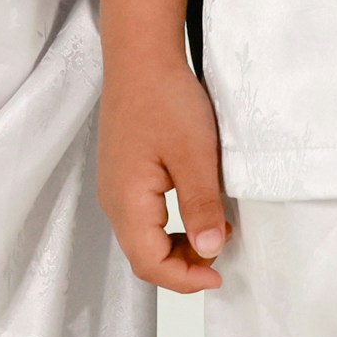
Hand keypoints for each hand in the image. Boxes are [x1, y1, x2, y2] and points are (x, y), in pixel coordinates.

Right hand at [97, 46, 232, 291]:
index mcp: (127, 203)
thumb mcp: (195, 155)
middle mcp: (114, 201)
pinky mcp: (123, 173)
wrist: (141, 57)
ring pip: (144, 237)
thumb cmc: (167, 101)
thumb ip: (201, 206)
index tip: (219, 275)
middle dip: (183, 265)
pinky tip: (197, 207)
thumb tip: (208, 252)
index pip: (150, 263)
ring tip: (216, 230)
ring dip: (179, 245)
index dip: (184, 279)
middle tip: (222, 255)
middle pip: (143, 255)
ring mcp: (116, 187)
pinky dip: (171, 225)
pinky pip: (144, 216)